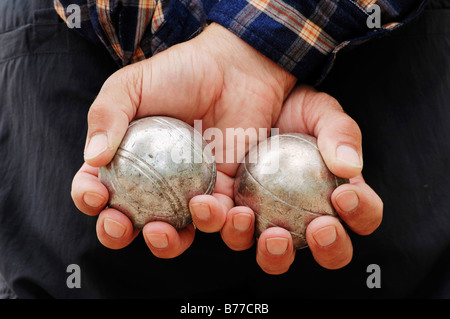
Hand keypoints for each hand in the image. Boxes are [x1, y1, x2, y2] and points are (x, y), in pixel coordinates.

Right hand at [71, 23, 296, 255]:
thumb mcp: (132, 85)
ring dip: (168, 243)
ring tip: (172, 222)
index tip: (97, 194)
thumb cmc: (179, 73)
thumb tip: (92, 158)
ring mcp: (188, 191)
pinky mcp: (225, 193)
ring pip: (175, 234)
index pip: (97, 188)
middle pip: (129, 223)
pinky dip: (220, 225)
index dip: (88, 199)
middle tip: (123, 224)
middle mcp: (154, 184)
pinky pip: (221, 221)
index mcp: (125, 161)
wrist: (233, 69)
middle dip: (118, 234)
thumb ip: (107, 114)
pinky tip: (220, 209)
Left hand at [222, 84, 382, 273]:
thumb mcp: (319, 107)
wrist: (234, 76)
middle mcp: (296, 207)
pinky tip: (206, 203)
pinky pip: (217, 223)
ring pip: (268, 251)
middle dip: (327, 249)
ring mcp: (258, 209)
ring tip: (249, 217)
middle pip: (320, 247)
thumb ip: (341, 132)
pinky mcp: (219, 201)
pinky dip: (211, 221)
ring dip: (269, 250)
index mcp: (327, 186)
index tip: (342, 194)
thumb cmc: (281, 93)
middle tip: (316, 228)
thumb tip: (350, 167)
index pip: (356, 213)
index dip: (360, 214)